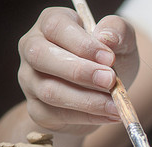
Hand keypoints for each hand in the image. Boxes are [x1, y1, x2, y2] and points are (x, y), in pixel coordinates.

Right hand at [17, 7, 138, 133]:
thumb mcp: (122, 40)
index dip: (82, 44)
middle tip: (110, 81)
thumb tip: (107, 37)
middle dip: (79, 71)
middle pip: (41, 56)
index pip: (56, 26)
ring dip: (87, 100)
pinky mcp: (37, 108)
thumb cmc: (109, 60)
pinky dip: (88, 118)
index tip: (110, 58)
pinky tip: (110, 116)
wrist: (104, 93)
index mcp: (51, 23)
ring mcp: (30, 80)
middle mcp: (33, 48)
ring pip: (49, 91)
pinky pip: (57, 115)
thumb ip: (118, 30)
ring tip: (116, 105)